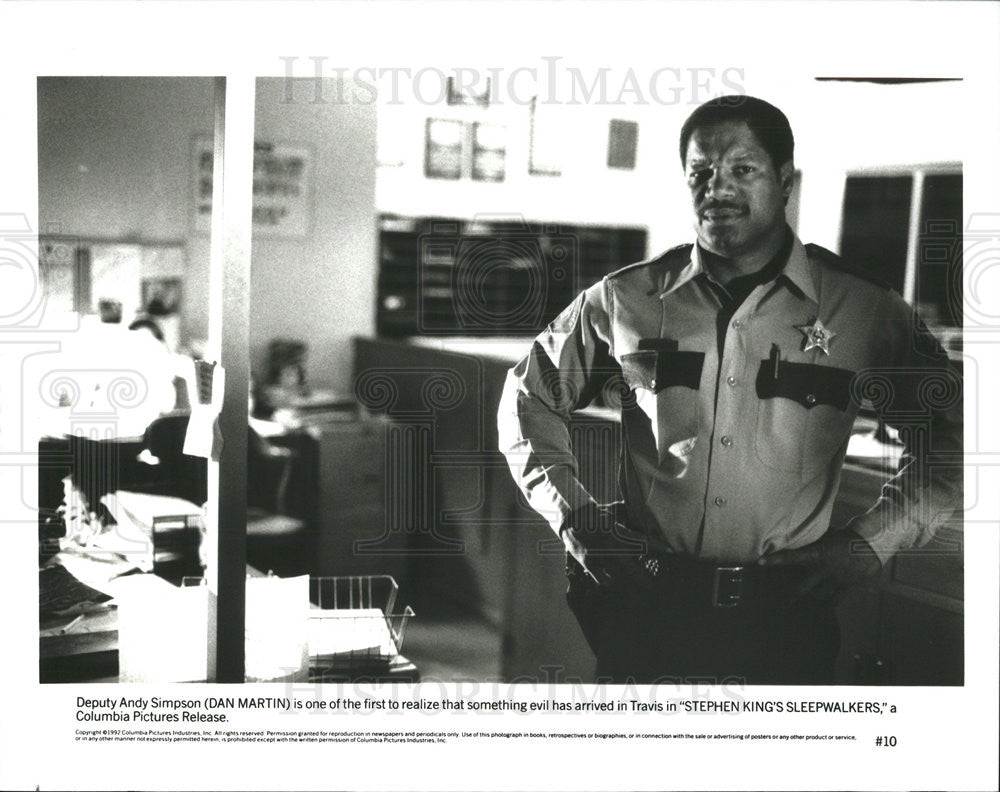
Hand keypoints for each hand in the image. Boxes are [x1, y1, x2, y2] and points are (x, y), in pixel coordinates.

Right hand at [561, 502, 664, 589]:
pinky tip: (615, 583)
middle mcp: (610, 546)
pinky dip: (610, 583)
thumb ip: (631, 513)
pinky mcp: (589, 564)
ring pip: (619, 578)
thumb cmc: (597, 513)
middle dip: (647, 580)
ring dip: (629, 584)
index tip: (670, 552)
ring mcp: (599, 557)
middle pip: (633, 570)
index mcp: (618, 532)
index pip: (642, 542)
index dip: (657, 547)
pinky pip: (603, 580)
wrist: (571, 517)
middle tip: (656, 587)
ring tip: (638, 590)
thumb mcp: (614, 510)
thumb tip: (649, 514)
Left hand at [757, 529, 882, 603]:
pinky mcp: (848, 586)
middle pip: (801, 588)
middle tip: (778, 606)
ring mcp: (836, 580)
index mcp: (817, 554)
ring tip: (799, 611)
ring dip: (808, 603)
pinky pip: (835, 601)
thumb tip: (797, 539)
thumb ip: (813, 543)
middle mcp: (824, 569)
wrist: (872, 542)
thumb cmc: (847, 536)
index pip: (791, 557)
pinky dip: (827, 605)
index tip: (760, 562)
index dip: (775, 560)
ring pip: (817, 597)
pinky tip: (821, 610)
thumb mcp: (827, 537)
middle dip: (789, 597)